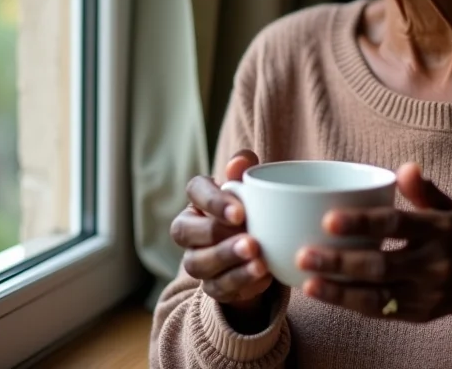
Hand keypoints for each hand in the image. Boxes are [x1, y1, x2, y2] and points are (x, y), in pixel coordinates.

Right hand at [170, 150, 272, 312]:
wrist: (265, 244)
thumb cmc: (255, 206)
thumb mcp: (255, 185)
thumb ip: (246, 170)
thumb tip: (240, 161)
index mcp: (200, 198)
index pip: (194, 192)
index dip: (213, 203)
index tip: (241, 213)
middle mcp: (190, 229)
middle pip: (185, 233)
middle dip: (217, 238)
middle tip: (251, 242)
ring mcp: (197, 259)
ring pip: (199, 265)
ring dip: (230, 265)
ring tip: (260, 263)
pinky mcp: (212, 285)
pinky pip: (220, 289)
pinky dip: (244, 284)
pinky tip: (266, 276)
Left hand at [296, 163, 451, 343]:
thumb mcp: (451, 209)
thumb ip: (424, 190)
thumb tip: (405, 166)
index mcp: (439, 229)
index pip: (395, 225)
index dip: (362, 223)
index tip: (328, 219)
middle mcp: (434, 264)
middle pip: (380, 265)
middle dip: (338, 262)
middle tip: (303, 253)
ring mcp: (427, 294)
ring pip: (376, 295)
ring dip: (338, 290)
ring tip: (306, 280)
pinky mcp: (420, 315)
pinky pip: (380, 311)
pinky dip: (351, 304)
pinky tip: (324, 293)